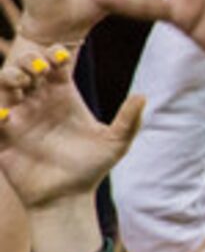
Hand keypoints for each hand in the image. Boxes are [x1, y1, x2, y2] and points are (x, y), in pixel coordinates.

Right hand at [0, 46, 146, 210]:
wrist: (66, 198)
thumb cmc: (91, 168)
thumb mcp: (115, 144)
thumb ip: (128, 121)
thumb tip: (143, 96)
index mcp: (62, 95)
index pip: (54, 63)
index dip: (55, 53)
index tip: (62, 57)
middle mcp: (38, 101)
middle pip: (25, 67)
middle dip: (28, 60)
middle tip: (38, 68)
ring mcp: (17, 117)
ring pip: (4, 85)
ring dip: (8, 77)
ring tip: (20, 83)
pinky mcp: (2, 137)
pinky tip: (6, 116)